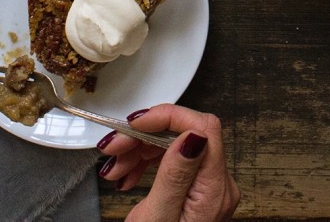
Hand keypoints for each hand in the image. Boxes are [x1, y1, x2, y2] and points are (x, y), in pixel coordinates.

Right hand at [98, 104, 238, 221]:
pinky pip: (172, 165)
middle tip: (112, 148)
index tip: (135, 123)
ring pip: (175, 148)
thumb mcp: (157, 218)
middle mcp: (217, 186)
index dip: (168, 117)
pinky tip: (126, 177)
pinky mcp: (195, 194)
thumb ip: (175, 175)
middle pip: (185, 136)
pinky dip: (145, 165)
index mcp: (214, 189)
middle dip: (144, 137)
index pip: (204, 128)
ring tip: (113, 169)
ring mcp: (207, 190)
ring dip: (139, 152)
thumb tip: (193, 134)